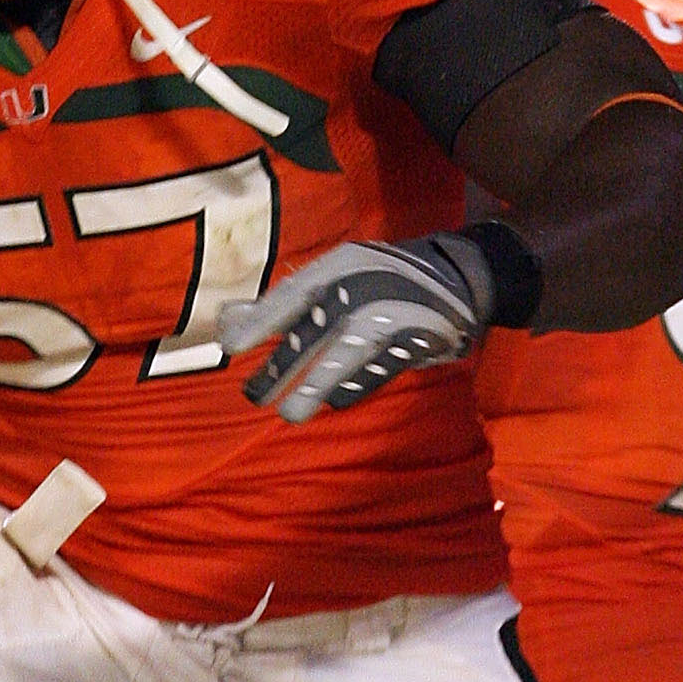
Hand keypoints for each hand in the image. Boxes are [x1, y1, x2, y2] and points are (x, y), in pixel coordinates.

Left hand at [224, 232, 493, 422]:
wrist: (456, 279)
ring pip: (345, 357)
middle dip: (282, 366)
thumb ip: (282, 301)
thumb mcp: (335, 276)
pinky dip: (355, 388)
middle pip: (315, 331)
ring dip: (316, 388)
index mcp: (340, 266)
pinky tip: (337, 401)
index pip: (292, 294)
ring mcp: (390, 316)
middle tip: (254, 396)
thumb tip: (226, 320)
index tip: (233, 347)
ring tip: (291, 415)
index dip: (261, 320)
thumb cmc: (380, 278)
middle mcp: (363, 288)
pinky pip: (376, 371)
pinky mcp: (413, 341)